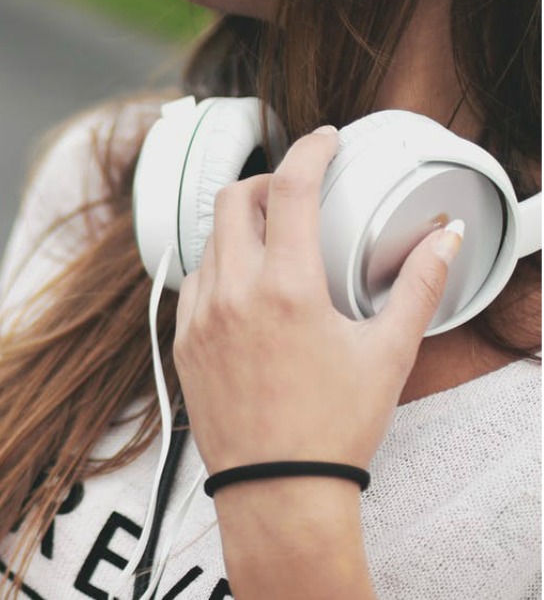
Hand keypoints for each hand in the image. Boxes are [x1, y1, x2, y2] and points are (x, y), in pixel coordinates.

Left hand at [172, 125, 463, 475]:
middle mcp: (233, 294)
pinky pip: (193, 283)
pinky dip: (218, 268)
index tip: (323, 140)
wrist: (277, 489)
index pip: (291, 188)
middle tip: (296, 192)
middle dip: (267, 182)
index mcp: (286, 289)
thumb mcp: (388, 353)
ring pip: (209, 241)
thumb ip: (418, 286)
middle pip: (234, 199)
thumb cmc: (334, 428)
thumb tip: (446, 239)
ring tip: (274, 241)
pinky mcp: (182, 342)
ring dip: (240, 227)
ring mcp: (199, 318)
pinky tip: (244, 285)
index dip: (309, 150)